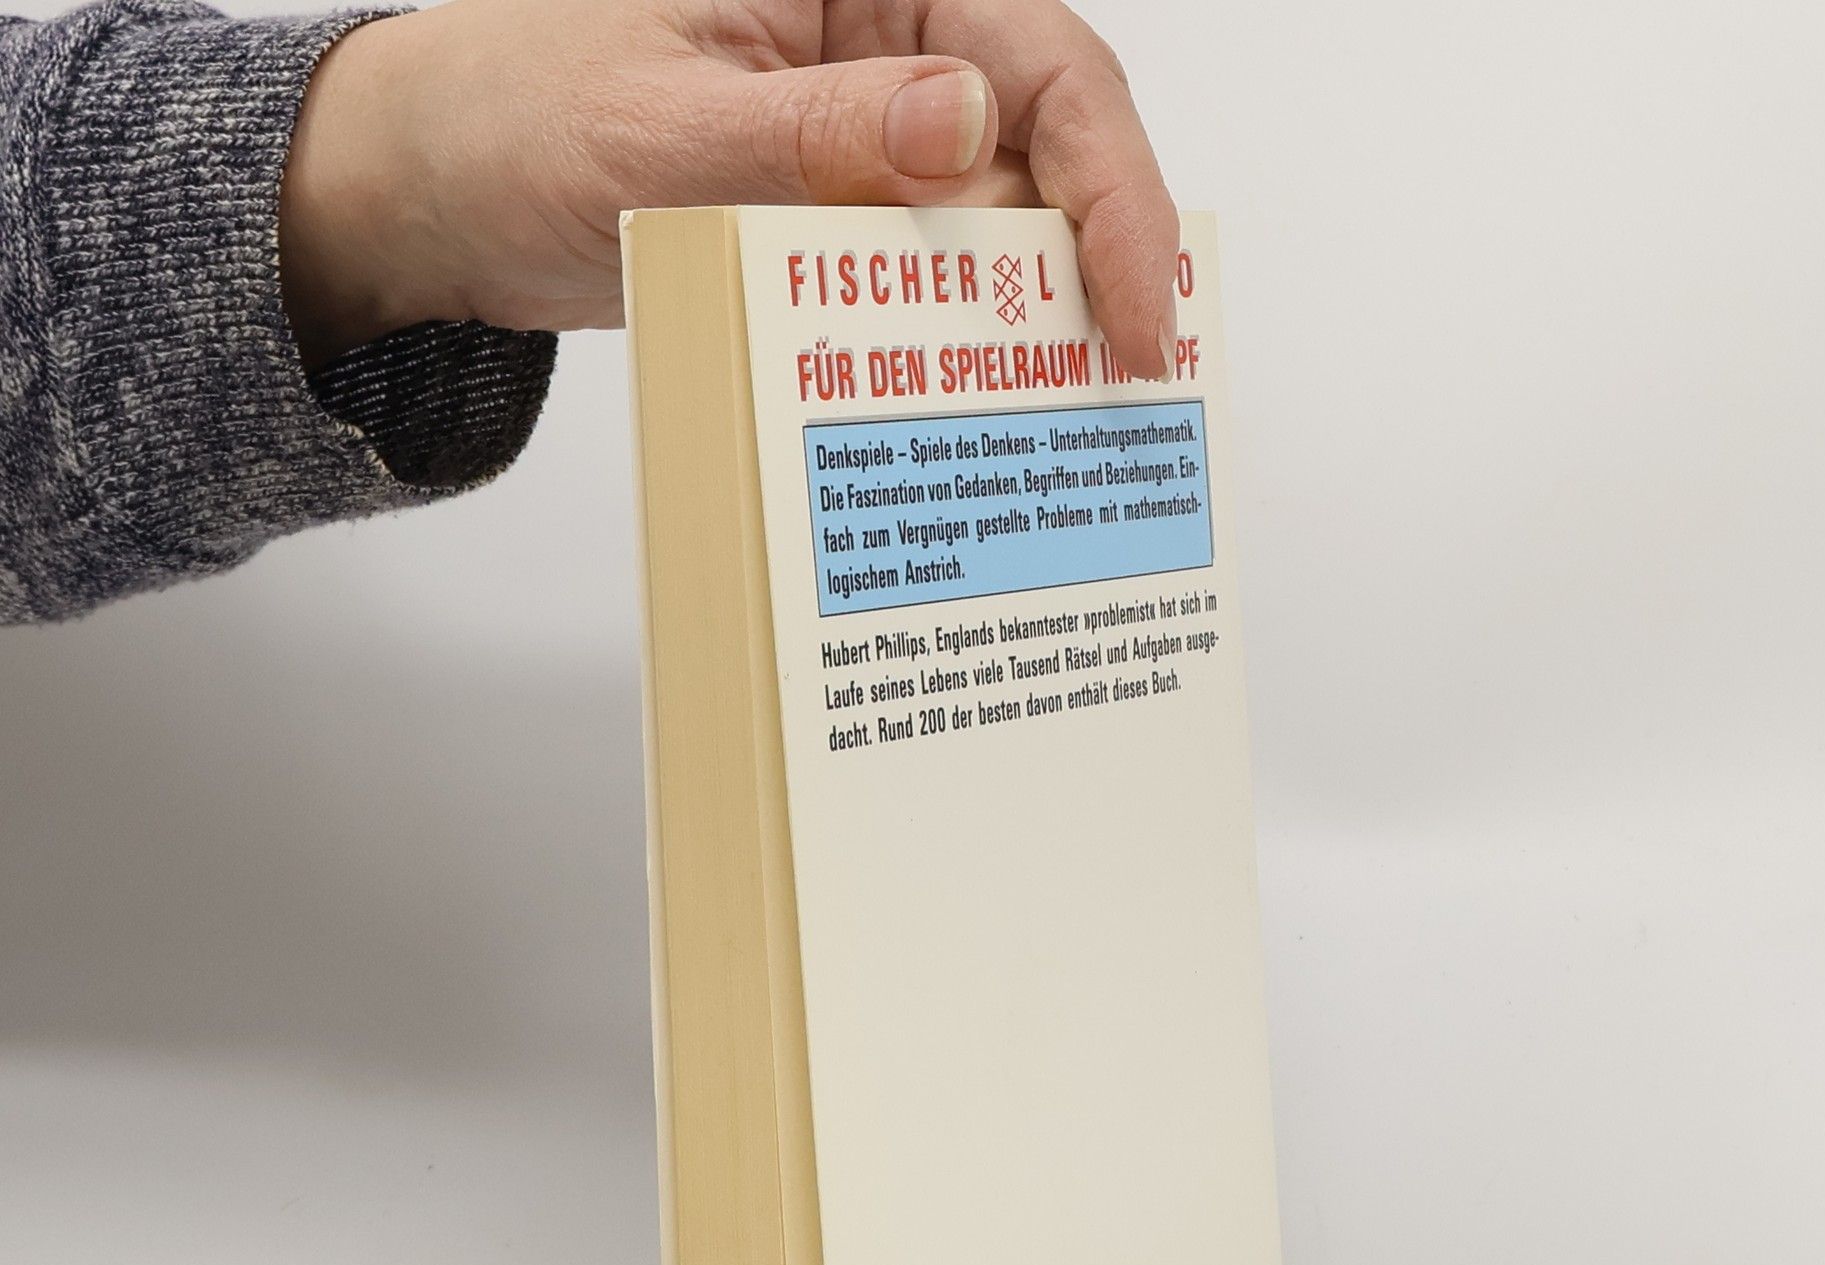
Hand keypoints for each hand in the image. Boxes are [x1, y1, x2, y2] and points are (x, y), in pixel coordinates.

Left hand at [280, 0, 1178, 376]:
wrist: (443, 191)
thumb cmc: (518, 116)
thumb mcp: (661, 126)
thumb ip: (811, 132)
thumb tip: (965, 126)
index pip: (1044, 64)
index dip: (1115, 190)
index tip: (1137, 313)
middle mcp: (889, 46)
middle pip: (1050, 149)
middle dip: (1089, 268)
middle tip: (1113, 390)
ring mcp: (869, 137)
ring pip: (1000, 223)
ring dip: (1027, 315)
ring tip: (1053, 415)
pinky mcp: (840, 214)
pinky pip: (930, 272)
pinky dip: (954, 337)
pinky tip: (969, 399)